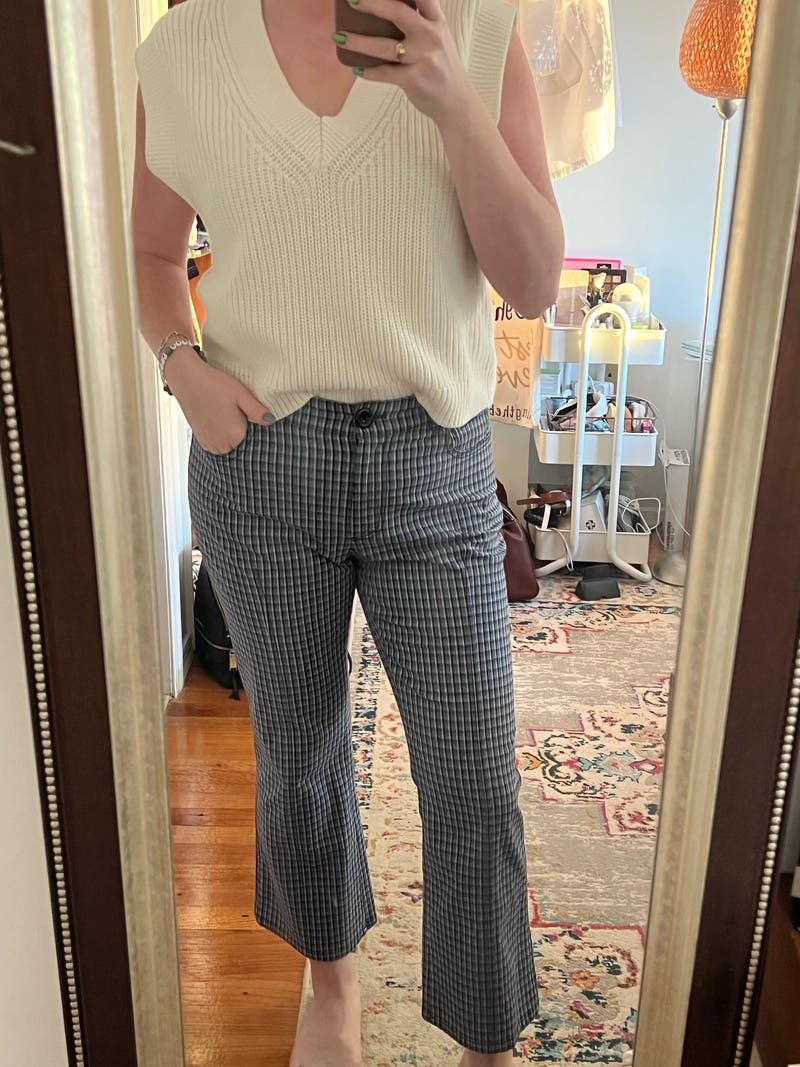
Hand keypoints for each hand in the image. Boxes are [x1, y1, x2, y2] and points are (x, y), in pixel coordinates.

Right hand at [163, 347, 275, 453]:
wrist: (188, 379)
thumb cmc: (215, 384)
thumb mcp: (241, 394)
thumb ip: (257, 410)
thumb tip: (271, 420)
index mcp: (235, 435)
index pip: (253, 438)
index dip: (249, 423)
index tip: (242, 411)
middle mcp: (221, 444)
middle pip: (240, 444)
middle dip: (239, 431)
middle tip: (231, 410)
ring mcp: (209, 443)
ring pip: (227, 445)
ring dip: (228, 434)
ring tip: (222, 413)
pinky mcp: (200, 439)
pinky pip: (216, 444)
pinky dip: (218, 435)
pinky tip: (215, 418)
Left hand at [341, 0, 474, 124]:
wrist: (457, 103)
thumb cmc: (440, 67)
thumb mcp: (438, 38)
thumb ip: (419, 22)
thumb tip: (383, 10)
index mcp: (436, 21)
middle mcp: (431, 36)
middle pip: (398, 12)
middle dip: (372, 3)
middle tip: (351, 0)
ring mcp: (423, 58)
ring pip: (384, 46)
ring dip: (357, 41)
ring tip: (339, 36)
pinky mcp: (414, 80)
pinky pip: (384, 73)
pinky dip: (368, 71)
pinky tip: (356, 68)